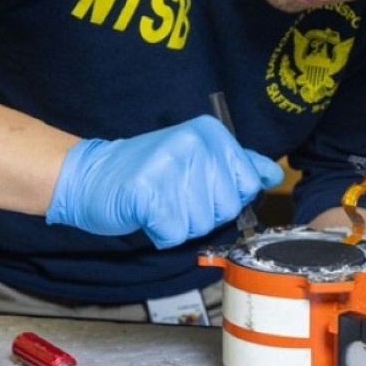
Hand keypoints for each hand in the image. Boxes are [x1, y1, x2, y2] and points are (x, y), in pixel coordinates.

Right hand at [45, 115, 283, 247]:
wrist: (92, 176)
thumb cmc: (149, 171)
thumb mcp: (198, 157)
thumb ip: (238, 164)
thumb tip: (273, 173)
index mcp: (210, 132)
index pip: (248, 183)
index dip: (226, 196)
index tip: (199, 185)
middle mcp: (193, 143)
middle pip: (227, 207)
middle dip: (203, 214)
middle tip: (175, 195)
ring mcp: (169, 165)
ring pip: (202, 224)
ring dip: (181, 224)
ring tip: (161, 202)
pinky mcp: (148, 193)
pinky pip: (175, 233)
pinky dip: (162, 233)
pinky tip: (148, 214)